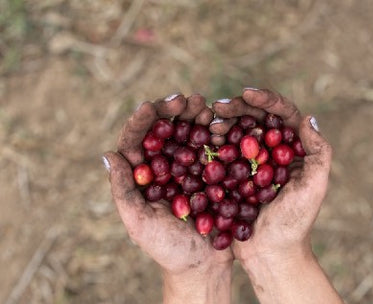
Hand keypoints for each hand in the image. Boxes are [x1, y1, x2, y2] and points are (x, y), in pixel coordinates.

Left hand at [103, 94, 232, 303]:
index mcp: (141, 176)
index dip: (141, 121)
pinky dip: (213, 133)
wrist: (202, 265)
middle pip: (163, 131)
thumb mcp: (139, 223)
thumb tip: (109, 154)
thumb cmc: (166, 249)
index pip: (136, 141)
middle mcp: (163, 166)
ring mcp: (188, 167)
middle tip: (186, 99)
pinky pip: (210, 148)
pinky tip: (219, 123)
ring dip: (194, 117)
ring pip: (187, 134)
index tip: (150, 105)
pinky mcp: (210, 172)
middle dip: (172, 112)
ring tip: (204, 105)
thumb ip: (123, 191)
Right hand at [211, 89, 341, 303]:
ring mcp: (254, 163)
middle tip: (220, 107)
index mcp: (296, 149)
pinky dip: (216, 144)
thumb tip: (307, 117)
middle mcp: (275, 152)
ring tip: (212, 123)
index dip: (267, 100)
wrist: (271, 253)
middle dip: (239, 108)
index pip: (283, 115)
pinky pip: (225, 154)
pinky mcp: (235, 176)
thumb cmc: (295, 222)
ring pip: (239, 133)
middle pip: (257, 120)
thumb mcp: (314, 187)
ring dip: (225, 123)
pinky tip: (205, 140)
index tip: (248, 93)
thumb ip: (319, 152)